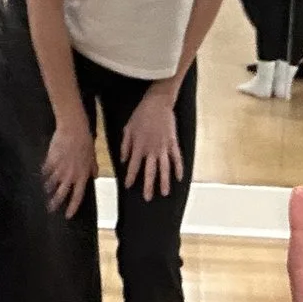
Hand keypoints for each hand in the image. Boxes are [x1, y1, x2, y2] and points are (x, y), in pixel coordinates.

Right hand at [43, 116, 92, 216]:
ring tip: (44, 191)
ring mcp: (59, 169)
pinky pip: (45, 171)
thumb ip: (92, 168)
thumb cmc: (85, 141)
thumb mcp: (92, 156)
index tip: (68, 215)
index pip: (77, 196)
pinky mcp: (50, 161)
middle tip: (51, 209)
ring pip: (51, 184)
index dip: (73, 207)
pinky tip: (40, 174)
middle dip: (55, 203)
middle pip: (61, 194)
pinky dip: (43, 173)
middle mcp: (70, 175)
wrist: (73, 129)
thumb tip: (94, 176)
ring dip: (48, 189)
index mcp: (82, 175)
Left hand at [118, 87, 184, 201]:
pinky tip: (179, 178)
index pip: (133, 166)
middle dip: (148, 185)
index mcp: (139, 146)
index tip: (128, 186)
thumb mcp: (128, 129)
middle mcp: (151, 150)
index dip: (130, 177)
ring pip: (164, 168)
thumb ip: (125, 146)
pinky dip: (179, 168)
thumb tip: (123, 160)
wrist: (157, 103)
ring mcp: (164, 147)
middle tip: (147, 198)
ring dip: (164, 181)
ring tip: (164, 193)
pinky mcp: (173, 142)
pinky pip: (177, 158)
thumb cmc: (141, 114)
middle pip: (150, 171)